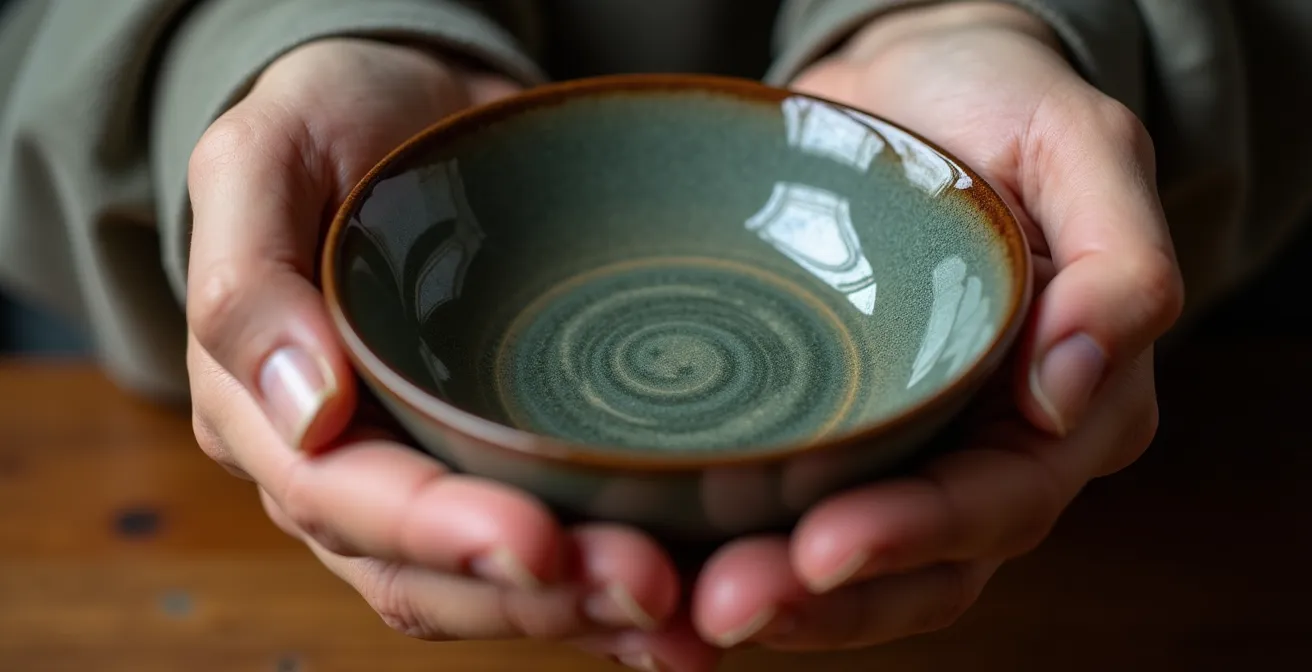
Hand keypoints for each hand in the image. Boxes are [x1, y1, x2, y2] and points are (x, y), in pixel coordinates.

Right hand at [183, 38, 717, 669]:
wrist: (413, 111)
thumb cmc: (333, 119)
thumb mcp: (263, 153)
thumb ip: (246, 278)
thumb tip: (301, 413)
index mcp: (263, 410)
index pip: (345, 501)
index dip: (438, 533)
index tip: (536, 541)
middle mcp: (342, 468)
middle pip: (427, 574)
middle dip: (535, 596)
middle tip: (648, 585)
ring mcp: (424, 474)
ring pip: (490, 588)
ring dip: (584, 611)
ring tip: (683, 604)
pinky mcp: (500, 463)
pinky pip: (546, 553)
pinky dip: (608, 590)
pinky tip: (690, 596)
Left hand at [688, 2, 1183, 650]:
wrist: (910, 88)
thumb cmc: (999, 106)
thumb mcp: (1080, 147)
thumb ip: (1119, 262)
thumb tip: (1069, 392)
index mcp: (1072, 404)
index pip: (1001, 499)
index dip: (915, 534)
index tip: (820, 548)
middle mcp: (994, 448)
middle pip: (924, 563)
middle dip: (828, 600)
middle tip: (725, 604)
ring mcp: (912, 447)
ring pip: (860, 570)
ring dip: (779, 601)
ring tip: (689, 611)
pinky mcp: (836, 430)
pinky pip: (798, 514)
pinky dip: (742, 552)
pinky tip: (675, 571)